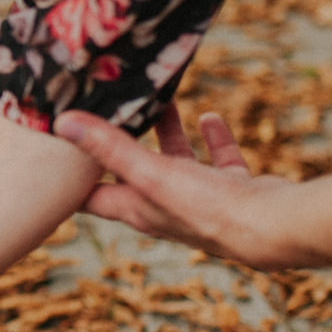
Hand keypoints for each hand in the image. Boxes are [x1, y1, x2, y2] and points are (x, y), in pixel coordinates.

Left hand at [54, 104, 304, 270]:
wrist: (275, 229)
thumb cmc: (207, 208)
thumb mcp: (151, 172)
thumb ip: (109, 147)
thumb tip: (61, 122)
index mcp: (138, 209)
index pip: (92, 196)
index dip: (71, 178)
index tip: (55, 150)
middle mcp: (166, 208)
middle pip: (133, 173)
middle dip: (120, 143)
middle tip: (109, 110)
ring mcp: (202, 201)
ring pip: (178, 163)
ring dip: (169, 134)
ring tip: (162, 102)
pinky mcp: (234, 192)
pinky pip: (220, 162)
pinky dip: (214, 139)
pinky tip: (210, 117)